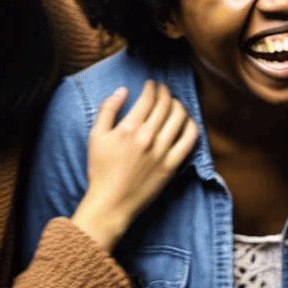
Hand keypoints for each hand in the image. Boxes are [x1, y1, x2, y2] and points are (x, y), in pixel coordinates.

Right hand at [69, 81, 197, 251]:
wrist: (110, 203)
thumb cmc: (100, 171)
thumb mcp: (95, 137)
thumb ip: (107, 110)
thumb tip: (122, 91)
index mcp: (129, 128)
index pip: (148, 99)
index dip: (152, 88)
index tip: (152, 84)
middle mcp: (148, 137)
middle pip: (165, 105)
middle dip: (166, 92)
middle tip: (165, 89)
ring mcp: (162, 152)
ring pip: (180, 118)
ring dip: (179, 105)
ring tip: (175, 103)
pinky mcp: (172, 166)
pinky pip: (189, 140)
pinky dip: (191, 127)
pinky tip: (187, 122)